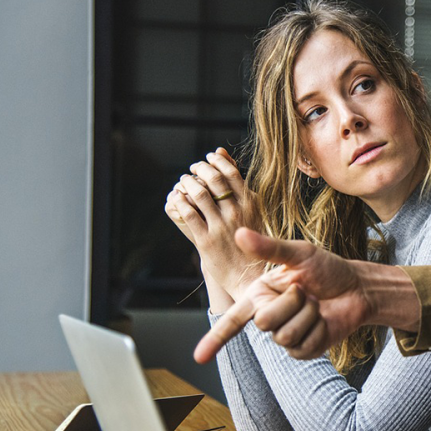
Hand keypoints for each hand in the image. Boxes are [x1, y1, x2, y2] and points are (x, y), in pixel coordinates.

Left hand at [167, 148, 262, 298]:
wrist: (249, 275)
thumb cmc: (252, 241)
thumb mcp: (253, 212)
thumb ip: (240, 186)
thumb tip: (223, 155)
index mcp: (251, 205)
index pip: (232, 172)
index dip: (217, 161)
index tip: (209, 157)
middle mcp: (237, 213)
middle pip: (214, 180)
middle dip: (200, 168)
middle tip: (193, 167)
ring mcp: (221, 227)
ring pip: (200, 195)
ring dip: (188, 183)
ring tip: (184, 180)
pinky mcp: (206, 241)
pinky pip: (189, 215)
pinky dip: (180, 202)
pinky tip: (177, 197)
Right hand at [194, 228, 374, 362]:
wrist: (357, 288)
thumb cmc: (327, 268)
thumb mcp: (300, 253)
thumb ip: (270, 248)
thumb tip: (239, 233)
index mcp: (260, 294)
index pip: (232, 320)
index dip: (214, 339)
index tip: (198, 357)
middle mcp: (269, 316)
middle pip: (264, 322)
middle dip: (291, 302)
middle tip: (306, 291)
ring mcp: (286, 336)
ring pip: (285, 335)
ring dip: (308, 315)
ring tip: (316, 304)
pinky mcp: (304, 350)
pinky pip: (304, 347)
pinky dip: (318, 330)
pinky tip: (324, 320)